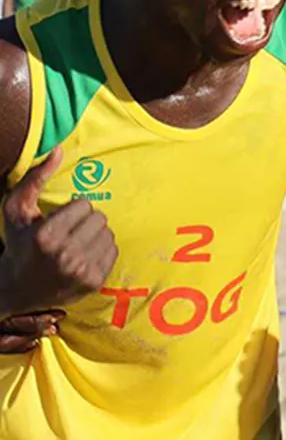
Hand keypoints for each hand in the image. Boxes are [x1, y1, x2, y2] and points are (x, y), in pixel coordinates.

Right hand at [0, 149, 117, 350]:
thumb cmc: (19, 243)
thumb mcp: (16, 209)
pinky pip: (114, 251)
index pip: (84, 205)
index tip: (60, 219)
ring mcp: (81, 272)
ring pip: (108, 234)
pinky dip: (102, 250)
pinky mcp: (94, 282)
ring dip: (95, 235)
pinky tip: (85, 255)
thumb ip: (35, 178)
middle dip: (86, 221)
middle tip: (71, 231)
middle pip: (99, 219)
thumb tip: (58, 151)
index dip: (72, 209)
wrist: (19, 288)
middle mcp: (65, 256)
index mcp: (46, 237)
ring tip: (77, 243)